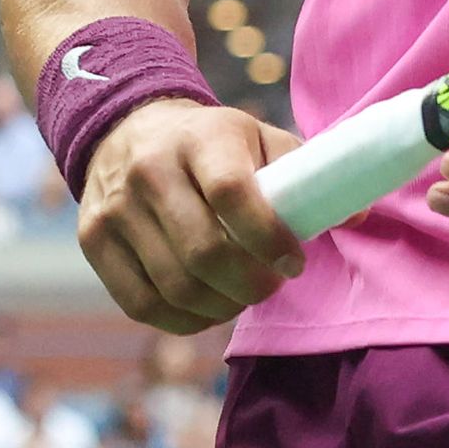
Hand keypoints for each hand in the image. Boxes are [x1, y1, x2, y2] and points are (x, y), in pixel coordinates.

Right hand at [77, 96, 303, 334]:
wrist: (125, 128)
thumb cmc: (209, 144)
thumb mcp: (255, 136)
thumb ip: (303, 173)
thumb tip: (355, 216)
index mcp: (199, 138)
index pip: (233, 195)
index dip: (270, 239)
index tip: (293, 262)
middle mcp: (149, 170)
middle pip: (204, 252)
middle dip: (251, 285)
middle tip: (270, 285)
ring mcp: (114, 208)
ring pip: (176, 286)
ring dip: (221, 306)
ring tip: (240, 295)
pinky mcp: (93, 241)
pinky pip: (142, 304)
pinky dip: (183, 319)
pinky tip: (205, 305)